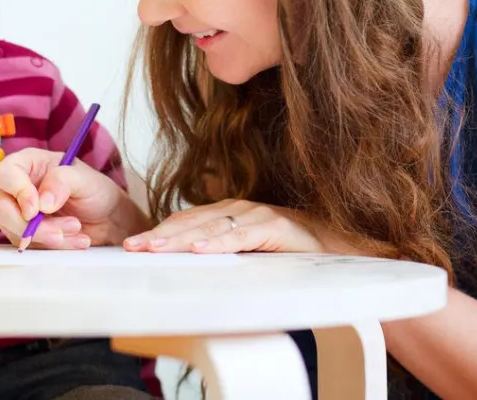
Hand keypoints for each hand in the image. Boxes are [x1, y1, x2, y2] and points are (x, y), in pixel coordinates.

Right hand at [0, 148, 144, 249]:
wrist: (108, 218)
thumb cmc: (95, 190)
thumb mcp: (85, 180)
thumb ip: (62, 182)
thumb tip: (42, 202)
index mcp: (29, 164)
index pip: (5, 174)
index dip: (16, 192)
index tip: (35, 210)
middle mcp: (20, 187)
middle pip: (2, 207)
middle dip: (29, 225)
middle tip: (58, 231)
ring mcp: (21, 212)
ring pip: (14, 230)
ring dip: (46, 236)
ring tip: (77, 230)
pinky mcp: (28, 234)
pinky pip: (30, 245)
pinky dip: (53, 247)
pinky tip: (77, 240)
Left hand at [123, 199, 324, 253]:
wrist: (344, 249)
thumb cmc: (295, 254)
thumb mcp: (252, 253)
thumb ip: (226, 253)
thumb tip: (192, 266)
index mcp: (230, 213)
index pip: (187, 222)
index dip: (160, 232)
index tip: (133, 245)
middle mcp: (240, 209)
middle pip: (192, 223)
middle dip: (160, 236)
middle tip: (132, 248)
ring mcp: (259, 216)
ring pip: (211, 228)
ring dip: (180, 240)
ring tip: (154, 249)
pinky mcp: (277, 228)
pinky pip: (242, 237)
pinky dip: (219, 244)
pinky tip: (200, 251)